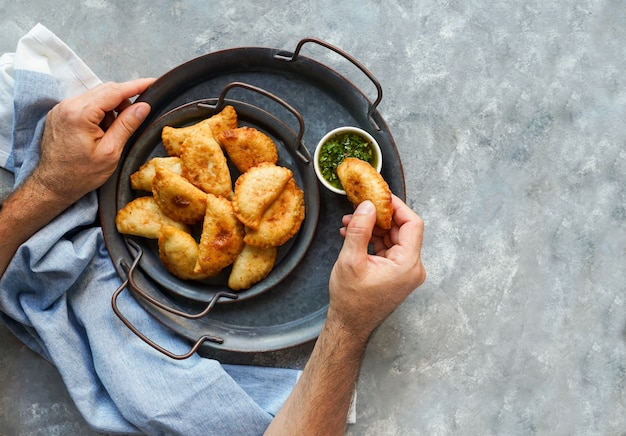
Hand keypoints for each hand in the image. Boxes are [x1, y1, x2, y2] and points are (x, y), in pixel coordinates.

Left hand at [33, 78, 154, 205]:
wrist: (53, 185)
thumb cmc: (80, 174)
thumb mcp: (111, 152)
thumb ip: (127, 125)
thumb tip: (143, 106)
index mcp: (80, 114)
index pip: (114, 91)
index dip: (136, 86)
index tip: (153, 82)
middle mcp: (67, 105)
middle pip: (105, 90)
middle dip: (124, 100)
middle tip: (137, 116)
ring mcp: (61, 108)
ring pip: (96, 96)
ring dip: (111, 108)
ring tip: (114, 132)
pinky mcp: (60, 114)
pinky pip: (86, 104)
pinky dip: (99, 112)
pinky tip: (102, 131)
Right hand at [328, 194, 425, 340]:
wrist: (349, 325)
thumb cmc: (351, 300)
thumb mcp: (351, 260)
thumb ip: (361, 229)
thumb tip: (367, 205)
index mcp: (408, 264)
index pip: (412, 224)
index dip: (397, 206)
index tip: (380, 196)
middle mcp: (412, 267)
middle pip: (402, 229)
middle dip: (379, 216)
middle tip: (359, 206)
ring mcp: (405, 271)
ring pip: (393, 237)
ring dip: (372, 227)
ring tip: (349, 222)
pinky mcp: (395, 273)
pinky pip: (387, 248)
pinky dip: (372, 239)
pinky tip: (353, 234)